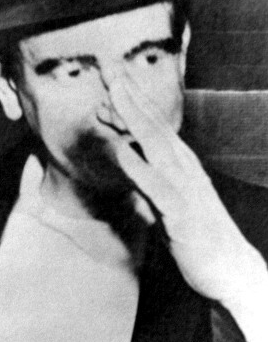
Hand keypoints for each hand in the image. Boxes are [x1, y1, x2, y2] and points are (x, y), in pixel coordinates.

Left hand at [98, 69, 266, 303]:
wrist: (230, 269)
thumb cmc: (197, 231)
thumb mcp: (168, 198)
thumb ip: (147, 175)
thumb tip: (127, 155)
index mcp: (181, 164)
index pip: (155, 127)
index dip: (134, 102)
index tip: (114, 80)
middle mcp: (184, 169)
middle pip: (154, 127)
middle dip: (131, 98)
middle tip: (111, 71)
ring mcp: (185, 189)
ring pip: (156, 148)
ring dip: (134, 120)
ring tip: (113, 96)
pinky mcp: (181, 214)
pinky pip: (156, 187)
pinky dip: (138, 167)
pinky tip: (121, 150)